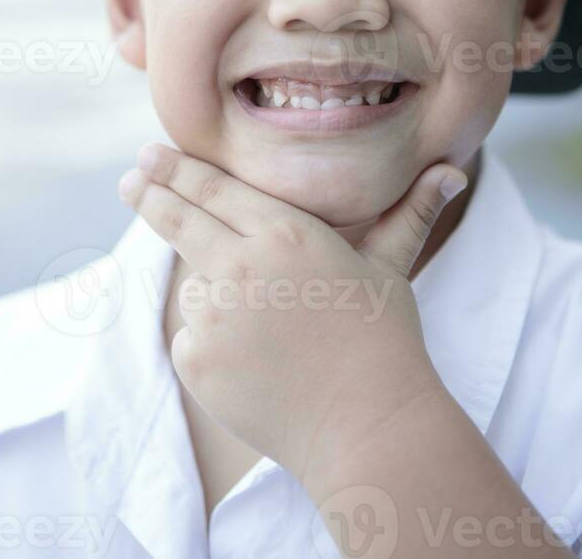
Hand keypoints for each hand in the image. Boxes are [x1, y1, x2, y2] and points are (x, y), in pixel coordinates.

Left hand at [117, 143, 467, 483]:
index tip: (149, 154)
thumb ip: (410, 212)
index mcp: (286, 235)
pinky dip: (213, 340)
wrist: (367, 426)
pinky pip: (193, 336)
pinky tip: (257, 359)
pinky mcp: (197, 361)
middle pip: (179, 220)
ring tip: (269, 327)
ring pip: (195, 288)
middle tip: (129, 179)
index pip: (215, 189)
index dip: (178, 169)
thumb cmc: (384, 339)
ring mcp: (213, 317)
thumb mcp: (391, 267)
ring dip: (214, 293)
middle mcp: (240, 268)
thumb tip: (452, 170)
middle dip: (149, 194)